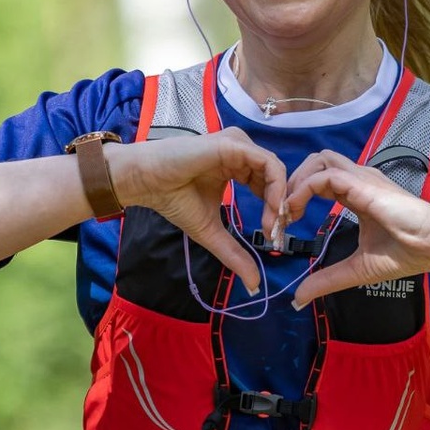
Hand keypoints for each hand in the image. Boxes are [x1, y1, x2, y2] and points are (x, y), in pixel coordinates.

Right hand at [111, 129, 286, 290]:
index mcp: (236, 166)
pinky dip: (275, 189)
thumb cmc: (174, 200)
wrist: (147, 183)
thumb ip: (235, 254)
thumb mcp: (212, 232)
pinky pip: (268, 164)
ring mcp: (238, 146)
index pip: (268, 184)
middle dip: (282, 208)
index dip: (276, 210)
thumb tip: (253, 285)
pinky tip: (269, 211)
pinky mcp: (234, 144)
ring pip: (276, 170)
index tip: (273, 236)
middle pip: (276, 177)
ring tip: (272, 225)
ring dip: (280, 200)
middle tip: (277, 234)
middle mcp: (240, 152)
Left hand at [282, 151, 429, 306]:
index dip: (297, 196)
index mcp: (357, 193)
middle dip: (291, 183)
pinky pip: (325, 176)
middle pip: (316, 161)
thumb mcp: (357, 269)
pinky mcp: (364, 185)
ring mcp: (362, 179)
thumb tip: (298, 297)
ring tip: (285, 212)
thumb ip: (327, 279)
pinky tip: (296, 212)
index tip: (284, 225)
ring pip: (318, 160)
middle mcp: (358, 180)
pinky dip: (303, 190)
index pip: (320, 179)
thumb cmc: (407, 253)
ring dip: (295, 182)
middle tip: (279, 215)